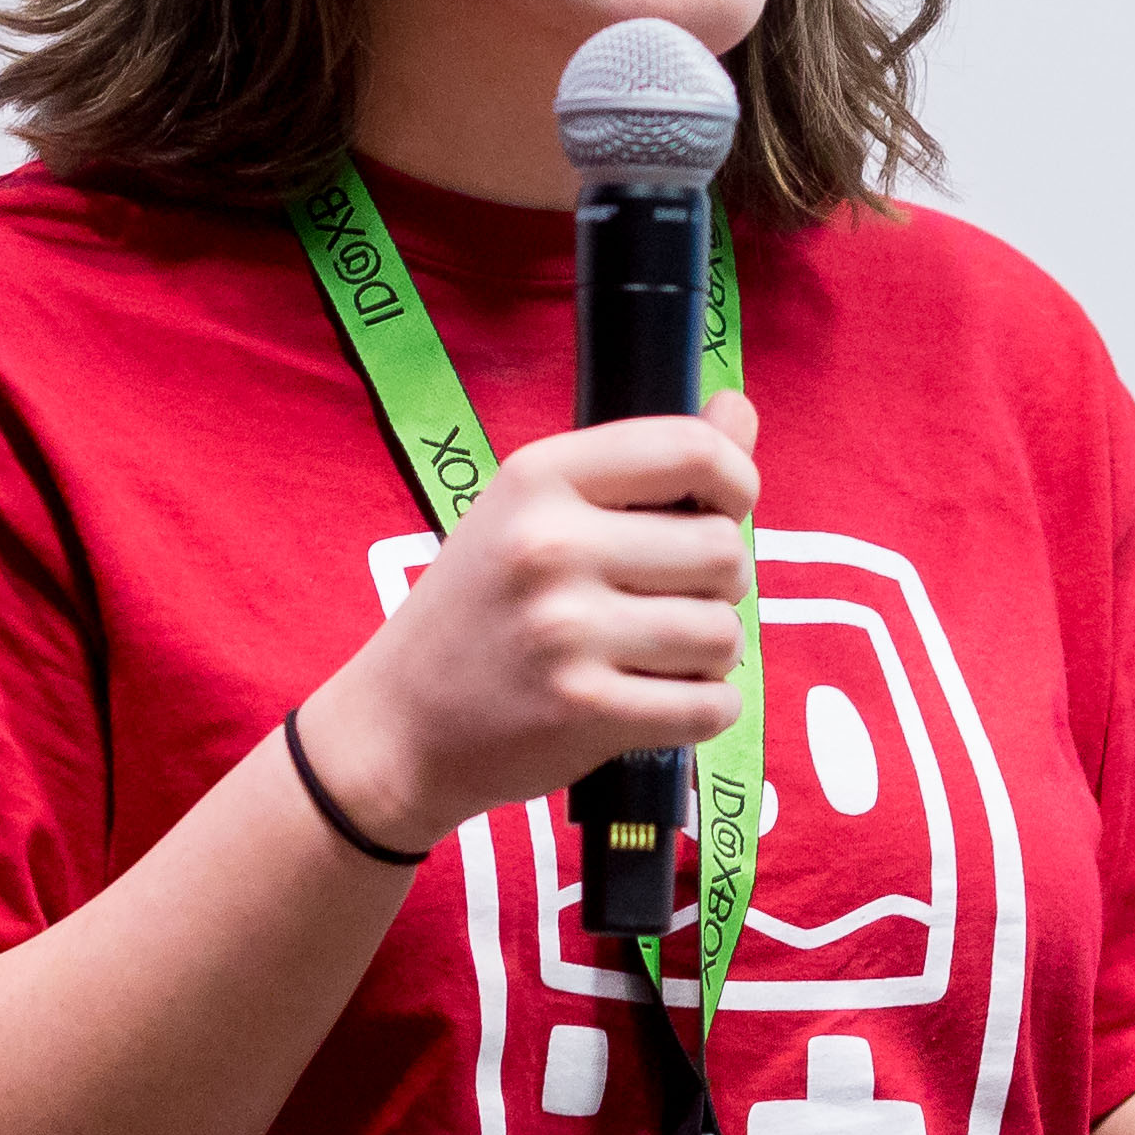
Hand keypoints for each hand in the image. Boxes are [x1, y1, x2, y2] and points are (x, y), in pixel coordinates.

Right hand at [290, 390, 761, 854]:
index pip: (692, 451)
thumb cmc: (479, 610)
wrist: (396, 725)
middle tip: (672, 603)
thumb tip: (738, 408)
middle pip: (723, 551)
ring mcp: (565, 630)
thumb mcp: (535, 513)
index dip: (737, 482)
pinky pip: (709, 707)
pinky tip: (661, 702)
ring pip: (723, 633)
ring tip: (659, 656)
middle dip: (720, 585)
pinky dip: (705, 711)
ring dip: (712, 653)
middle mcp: (549, 544)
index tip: (723, 511)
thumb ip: (642, 464)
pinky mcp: (583, 709)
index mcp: (538, 477)